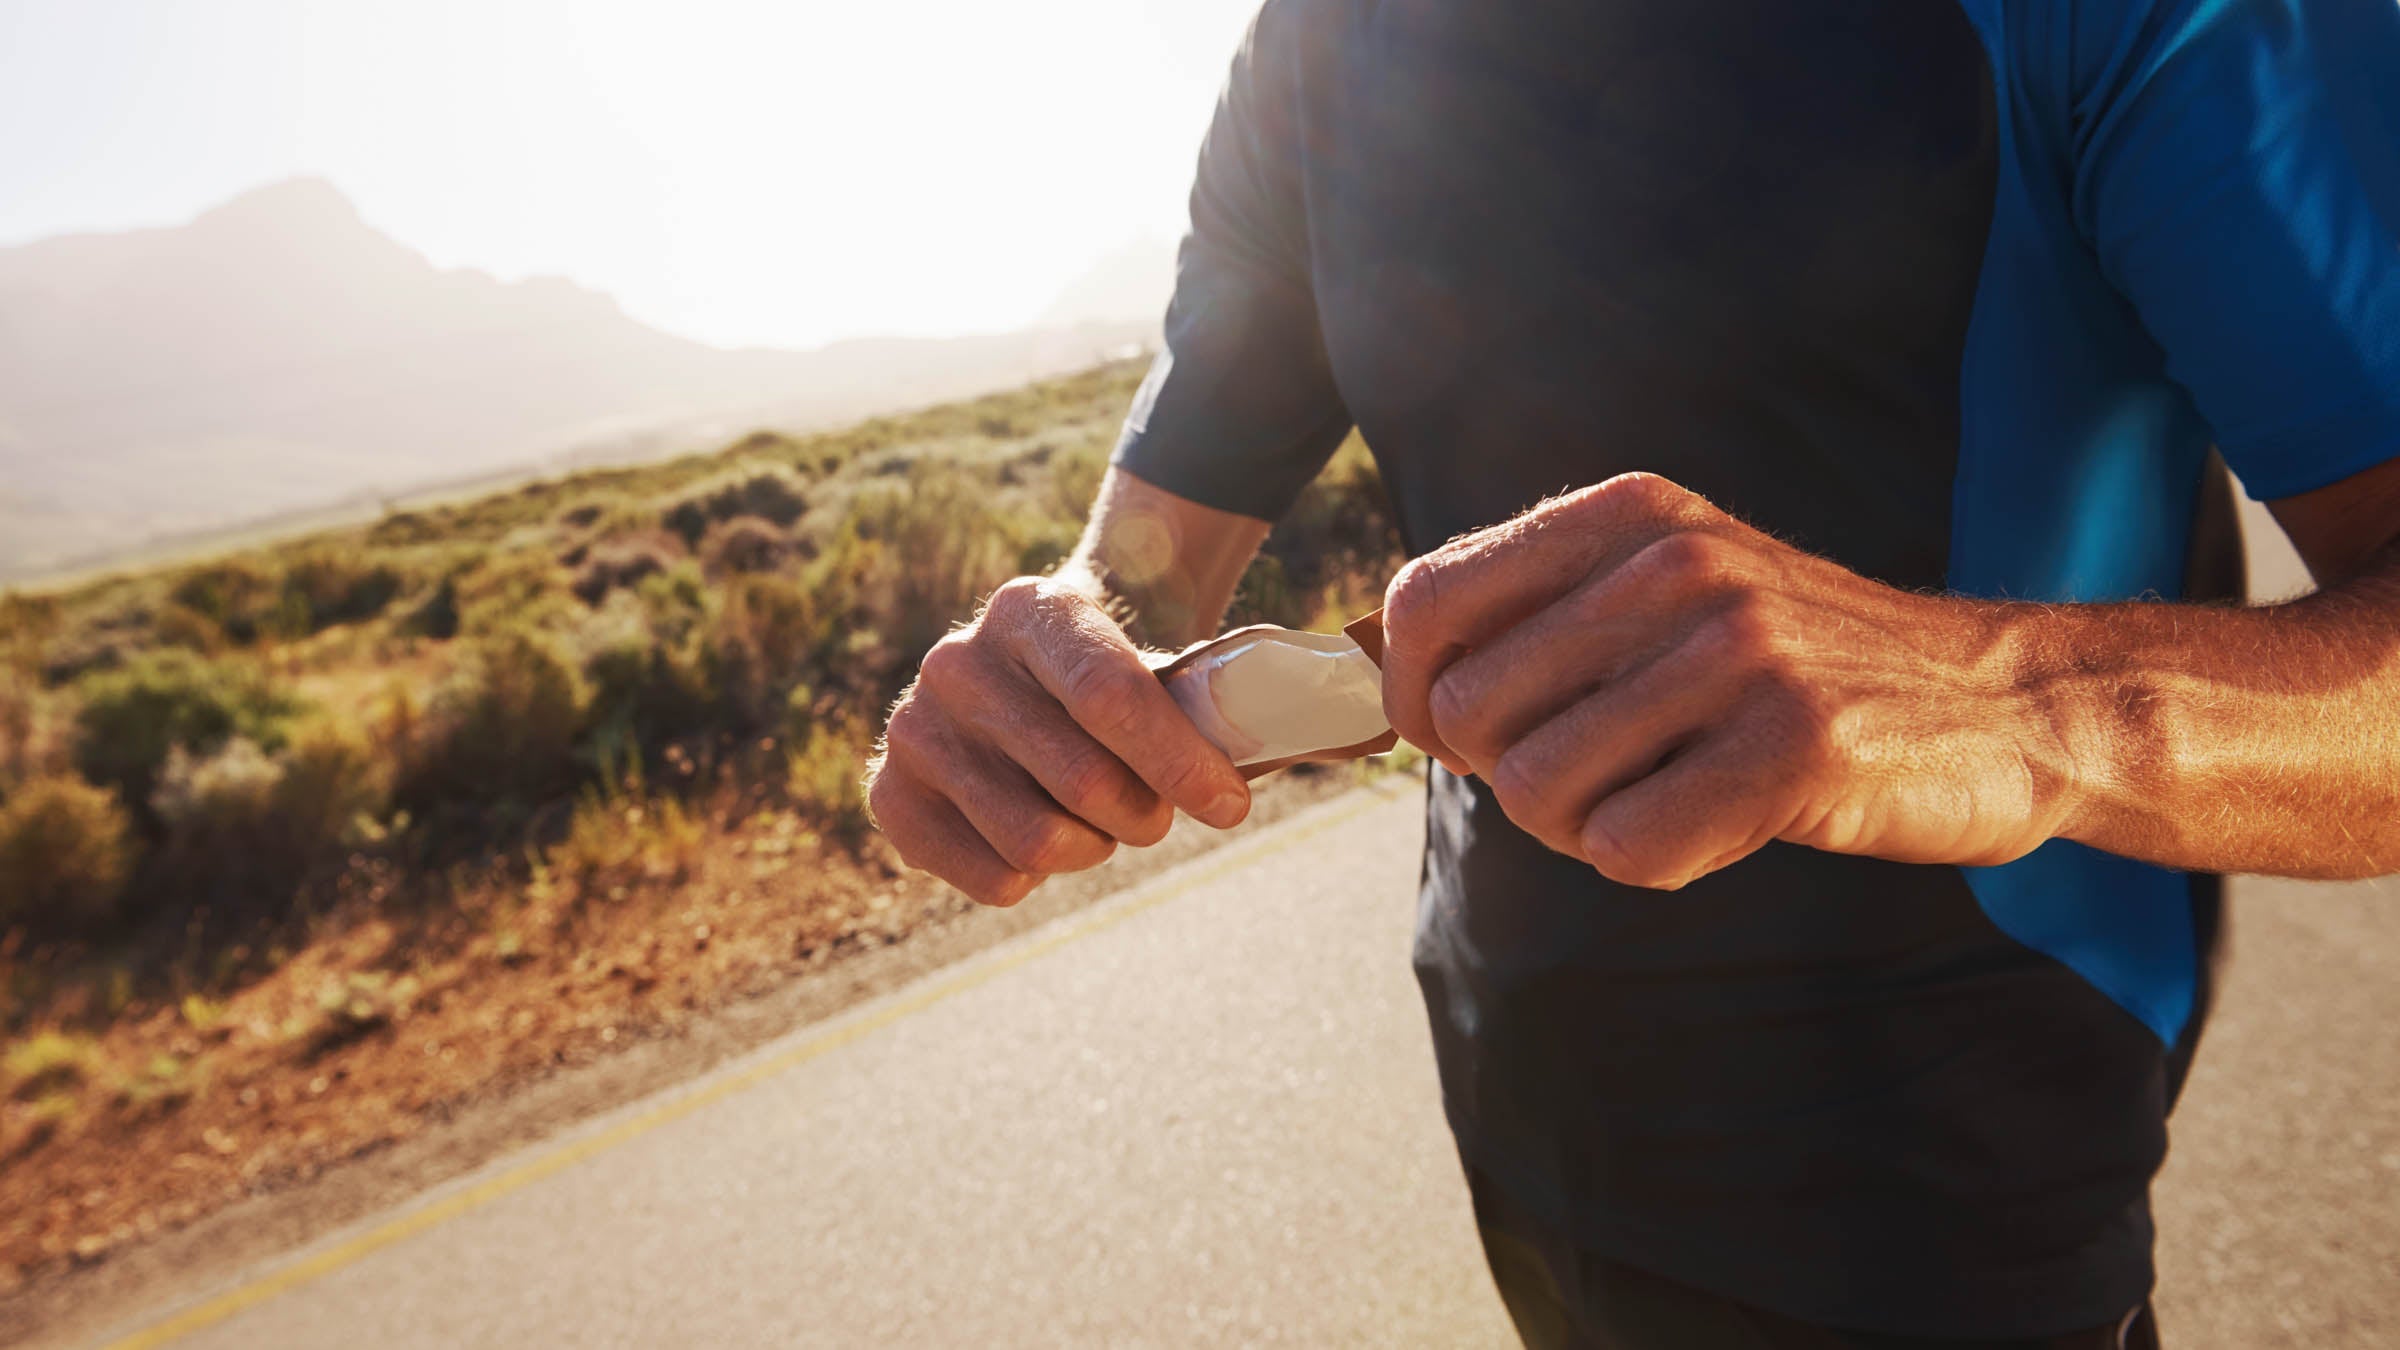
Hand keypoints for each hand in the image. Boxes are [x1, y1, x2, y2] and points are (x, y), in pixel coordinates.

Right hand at [869, 577, 1251, 906]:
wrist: (1023, 670)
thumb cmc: (1110, 677)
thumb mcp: (1154, 663)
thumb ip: (1221, 702)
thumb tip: (1345, 739)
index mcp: (1032, 609)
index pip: (1111, 697)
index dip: (1179, 763)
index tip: (1232, 805)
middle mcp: (957, 661)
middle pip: (1083, 780)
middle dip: (1145, 815)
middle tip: (1156, 815)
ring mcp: (915, 727)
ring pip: (1038, 839)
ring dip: (1093, 849)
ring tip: (1101, 827)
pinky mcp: (890, 793)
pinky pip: (992, 877)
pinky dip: (1036, 877)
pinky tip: (1043, 838)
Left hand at [1377, 474, 2082, 889]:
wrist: (2000, 701)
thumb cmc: (1797, 664)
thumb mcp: (1671, 585)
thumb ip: (1541, 609)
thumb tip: (1386, 673)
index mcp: (1628, 516)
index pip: (1426, 598)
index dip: (1413, 690)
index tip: (1459, 735)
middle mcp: (1675, 566)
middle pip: (1471, 712)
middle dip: (1507, 773)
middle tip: (1593, 777)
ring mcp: (1738, 653)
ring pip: (1539, 791)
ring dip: (1583, 826)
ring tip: (1665, 794)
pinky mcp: (1793, 748)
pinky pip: (1627, 848)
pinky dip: (1653, 862)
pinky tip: (1716, 824)